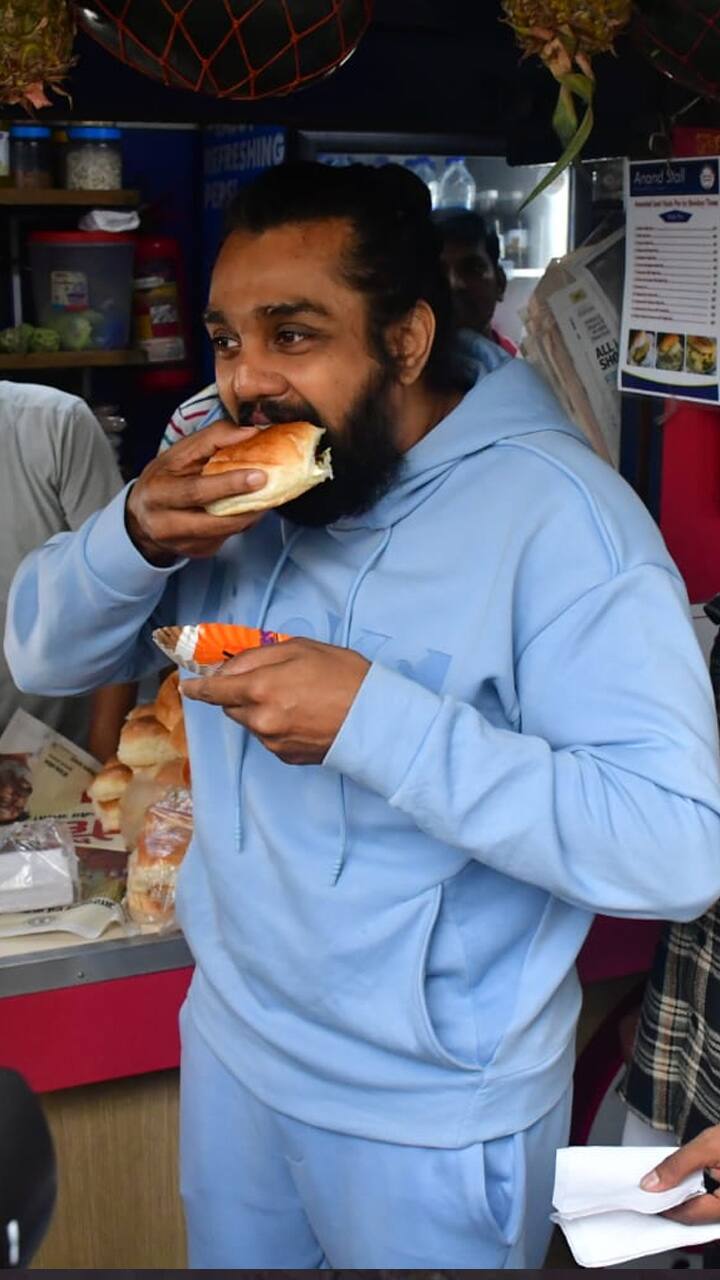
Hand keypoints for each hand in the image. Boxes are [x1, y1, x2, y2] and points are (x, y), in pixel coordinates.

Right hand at [125, 421, 267, 564]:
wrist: (142, 515)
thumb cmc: (164, 478)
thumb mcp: (179, 453)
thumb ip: (212, 439)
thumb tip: (248, 433)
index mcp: (158, 493)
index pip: (196, 491)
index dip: (228, 485)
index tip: (258, 476)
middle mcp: (165, 524)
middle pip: (213, 520)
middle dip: (247, 506)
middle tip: (272, 489)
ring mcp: (182, 543)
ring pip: (226, 532)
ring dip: (250, 515)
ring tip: (268, 495)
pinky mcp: (197, 552)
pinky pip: (228, 538)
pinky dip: (242, 522)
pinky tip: (249, 507)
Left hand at [182, 637, 369, 763]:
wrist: (376, 718)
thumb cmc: (343, 675)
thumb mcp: (300, 648)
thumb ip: (258, 656)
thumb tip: (228, 669)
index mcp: (260, 688)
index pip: (214, 691)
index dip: (198, 688)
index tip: (188, 686)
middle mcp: (260, 719)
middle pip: (230, 707)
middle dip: (238, 694)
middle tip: (267, 681)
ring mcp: (272, 742)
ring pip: (250, 723)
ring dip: (258, 710)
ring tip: (293, 699)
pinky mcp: (286, 757)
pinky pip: (268, 738)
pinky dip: (275, 727)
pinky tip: (302, 717)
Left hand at [640, 1126, 719, 1223]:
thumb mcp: (707, 1145)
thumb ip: (677, 1166)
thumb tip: (652, 1183)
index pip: (686, 1215)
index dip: (662, 1205)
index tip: (643, 1195)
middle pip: (694, 1213)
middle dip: (672, 1200)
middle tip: (651, 1184)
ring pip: (702, 1206)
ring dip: (684, 1194)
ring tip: (667, 1176)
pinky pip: (710, 1199)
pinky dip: (696, 1190)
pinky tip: (686, 1177)